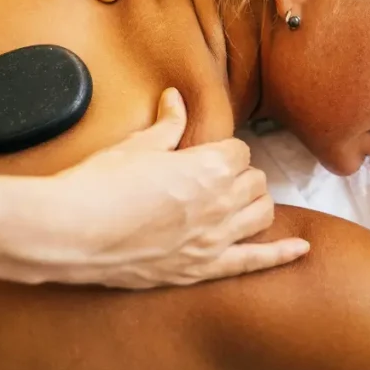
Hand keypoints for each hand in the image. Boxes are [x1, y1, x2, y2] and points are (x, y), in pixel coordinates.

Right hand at [32, 89, 309, 286]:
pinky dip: (281, 255)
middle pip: (254, 181)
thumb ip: (166, 125)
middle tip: (212, 176)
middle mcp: (220, 203)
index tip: (203, 154)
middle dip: (239, 174)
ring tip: (236, 202)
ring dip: (253, 204)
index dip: (221, 150)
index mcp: (208, 165)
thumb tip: (176, 99)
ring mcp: (212, 240)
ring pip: (261, 215)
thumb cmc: (98, 184)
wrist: (69, 233)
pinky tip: (301, 248)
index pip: (239, 150)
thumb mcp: (135, 146)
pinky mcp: (199, 270)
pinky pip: (253, 263)